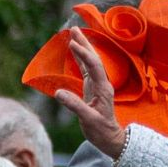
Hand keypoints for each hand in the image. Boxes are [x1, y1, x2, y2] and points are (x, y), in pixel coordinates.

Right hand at [56, 29, 124, 159]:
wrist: (109, 136)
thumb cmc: (100, 129)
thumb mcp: (87, 119)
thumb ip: (74, 105)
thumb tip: (58, 92)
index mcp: (102, 88)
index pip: (93, 65)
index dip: (82, 54)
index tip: (71, 43)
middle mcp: (102, 82)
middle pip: (93, 58)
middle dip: (84, 43)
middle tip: (72, 29)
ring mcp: (97, 84)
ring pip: (90, 61)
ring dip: (82, 48)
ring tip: (73, 36)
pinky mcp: (92, 88)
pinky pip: (86, 69)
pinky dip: (80, 59)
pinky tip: (75, 53)